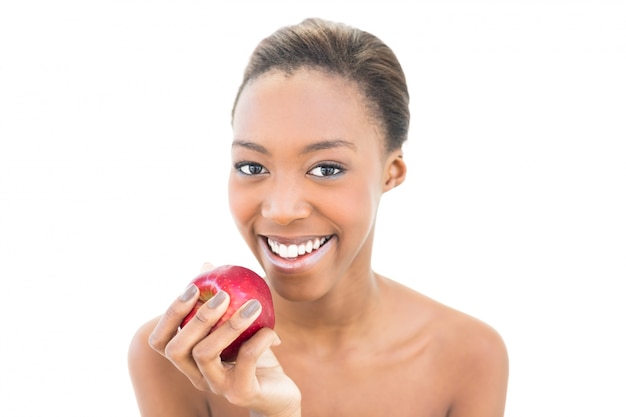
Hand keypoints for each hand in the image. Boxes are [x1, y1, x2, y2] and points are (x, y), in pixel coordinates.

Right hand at [148, 263, 301, 416]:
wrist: (280, 393)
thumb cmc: (254, 355)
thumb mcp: (238, 325)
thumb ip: (221, 300)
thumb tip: (206, 264)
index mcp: (189, 360)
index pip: (160, 341)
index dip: (170, 314)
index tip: (192, 288)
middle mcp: (196, 376)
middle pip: (176, 350)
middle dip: (196, 318)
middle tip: (223, 295)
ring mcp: (216, 387)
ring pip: (205, 355)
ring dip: (229, 325)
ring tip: (252, 305)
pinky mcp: (241, 394)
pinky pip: (244, 364)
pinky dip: (257, 341)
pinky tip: (270, 330)